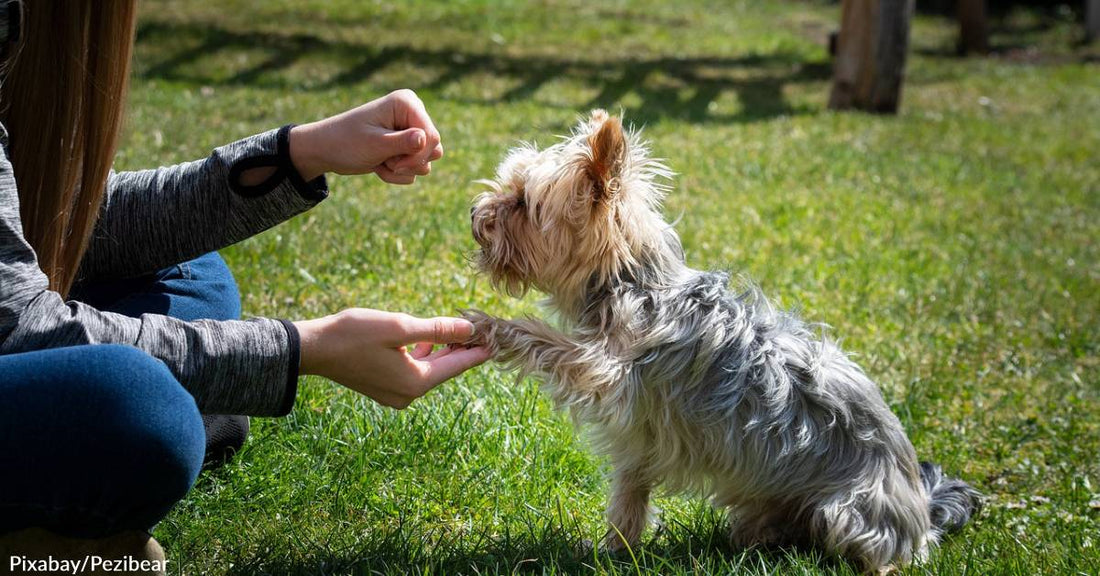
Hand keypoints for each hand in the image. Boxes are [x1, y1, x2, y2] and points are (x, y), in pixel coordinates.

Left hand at [288, 89, 443, 183]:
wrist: (327, 150)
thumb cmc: (346, 142)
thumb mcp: (374, 144)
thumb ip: (402, 142)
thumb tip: (427, 139)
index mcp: (406, 102)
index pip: (432, 135)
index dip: (418, 155)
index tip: (396, 164)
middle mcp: (413, 113)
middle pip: (434, 148)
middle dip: (410, 163)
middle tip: (387, 163)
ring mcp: (411, 130)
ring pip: (426, 161)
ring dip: (402, 170)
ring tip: (380, 162)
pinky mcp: (407, 146)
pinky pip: (416, 168)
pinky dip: (398, 173)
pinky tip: (380, 165)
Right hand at [294, 309, 489, 408]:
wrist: (312, 350)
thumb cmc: (354, 334)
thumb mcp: (400, 327)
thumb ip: (437, 330)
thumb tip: (469, 330)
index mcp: (416, 382)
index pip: (458, 366)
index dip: (479, 350)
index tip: (499, 338)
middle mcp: (409, 394)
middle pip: (445, 369)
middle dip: (462, 349)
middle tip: (482, 329)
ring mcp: (395, 394)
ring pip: (430, 370)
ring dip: (443, 351)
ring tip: (460, 331)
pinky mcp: (383, 388)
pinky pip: (414, 372)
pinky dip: (424, 356)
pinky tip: (427, 340)